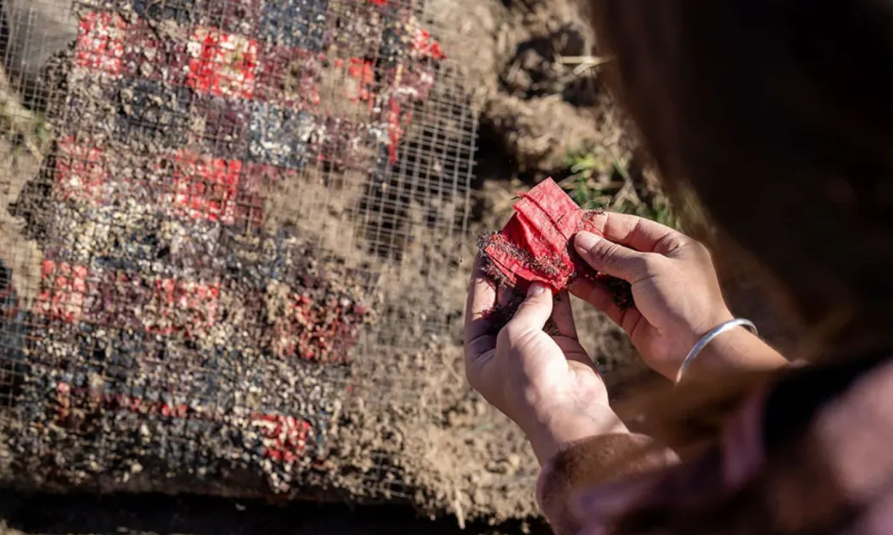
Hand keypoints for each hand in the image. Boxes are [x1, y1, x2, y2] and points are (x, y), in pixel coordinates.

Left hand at [465, 256, 626, 463]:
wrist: (570, 413)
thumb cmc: (530, 379)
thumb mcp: (513, 337)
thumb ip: (524, 308)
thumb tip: (538, 286)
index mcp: (481, 358)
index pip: (477, 310)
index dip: (481, 279)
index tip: (487, 250)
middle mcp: (506, 353)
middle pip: (505, 307)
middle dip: (511, 277)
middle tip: (516, 245)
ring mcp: (536, 350)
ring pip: (534, 308)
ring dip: (536, 283)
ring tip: (538, 252)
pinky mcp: (564, 348)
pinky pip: (559, 315)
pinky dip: (559, 296)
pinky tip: (559, 272)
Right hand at [572, 212, 735, 380]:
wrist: (696, 349)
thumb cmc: (680, 298)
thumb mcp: (647, 267)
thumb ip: (612, 254)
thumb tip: (581, 239)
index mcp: (674, 247)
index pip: (635, 228)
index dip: (607, 224)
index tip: (579, 221)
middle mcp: (660, 267)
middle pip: (620, 250)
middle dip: (594, 246)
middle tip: (565, 240)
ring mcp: (646, 292)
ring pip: (611, 275)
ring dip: (588, 268)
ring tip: (563, 260)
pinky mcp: (633, 315)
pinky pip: (608, 298)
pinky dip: (591, 290)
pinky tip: (571, 282)